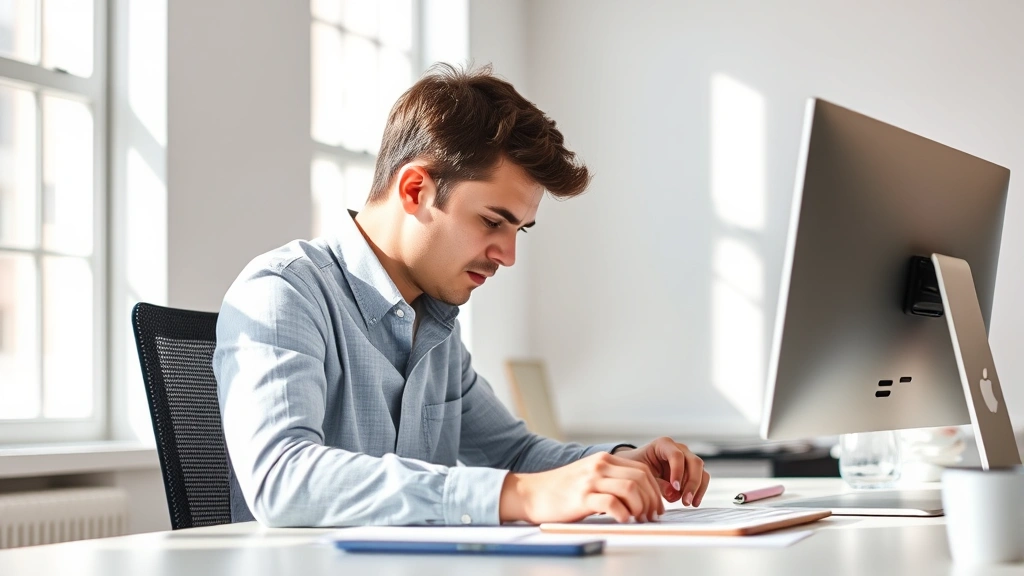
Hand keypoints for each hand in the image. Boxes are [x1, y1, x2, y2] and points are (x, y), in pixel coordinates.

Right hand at [499, 452, 664, 523]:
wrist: (532, 493)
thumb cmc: (561, 489)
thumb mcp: (589, 476)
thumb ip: (610, 479)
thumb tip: (638, 496)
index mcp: (604, 460)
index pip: (642, 470)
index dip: (654, 490)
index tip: (655, 506)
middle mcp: (599, 466)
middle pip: (641, 478)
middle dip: (651, 500)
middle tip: (650, 516)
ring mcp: (590, 480)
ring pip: (631, 488)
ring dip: (640, 507)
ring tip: (637, 519)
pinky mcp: (582, 497)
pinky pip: (612, 503)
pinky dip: (623, 514)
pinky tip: (622, 520)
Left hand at [613, 437, 709, 506]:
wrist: (637, 470)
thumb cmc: (637, 467)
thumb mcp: (640, 473)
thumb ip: (656, 483)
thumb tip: (673, 493)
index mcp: (663, 444)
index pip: (676, 455)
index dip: (678, 471)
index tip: (675, 487)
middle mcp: (679, 449)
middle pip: (693, 462)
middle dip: (692, 482)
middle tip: (685, 500)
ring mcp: (687, 459)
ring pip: (701, 471)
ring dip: (697, 488)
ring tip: (688, 503)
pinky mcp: (691, 471)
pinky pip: (702, 479)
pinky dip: (699, 491)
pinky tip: (694, 502)